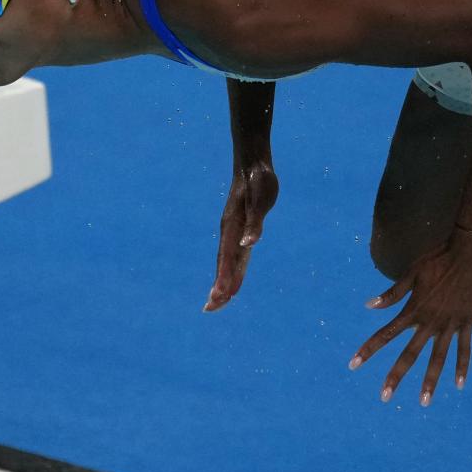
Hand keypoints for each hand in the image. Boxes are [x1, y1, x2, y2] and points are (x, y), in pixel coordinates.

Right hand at [204, 159, 277, 310]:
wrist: (252, 162)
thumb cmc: (258, 179)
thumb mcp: (261, 198)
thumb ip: (255, 222)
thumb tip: (249, 244)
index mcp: (233, 226)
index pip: (228, 257)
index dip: (225, 277)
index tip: (221, 297)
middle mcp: (230, 232)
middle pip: (223, 264)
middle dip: (218, 287)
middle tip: (210, 309)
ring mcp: (233, 231)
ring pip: (227, 262)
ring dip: (223, 282)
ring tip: (216, 303)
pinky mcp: (240, 229)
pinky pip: (235, 256)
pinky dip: (233, 271)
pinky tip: (234, 282)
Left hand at [349, 226, 471, 405]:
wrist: (471, 251)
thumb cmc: (439, 258)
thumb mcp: (412, 272)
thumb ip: (392, 293)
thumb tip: (369, 306)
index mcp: (413, 309)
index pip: (385, 334)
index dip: (368, 350)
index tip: (353, 364)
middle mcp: (430, 321)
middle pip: (409, 354)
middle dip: (395, 376)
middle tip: (384, 397)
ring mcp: (450, 324)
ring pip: (438, 358)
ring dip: (430, 381)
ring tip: (423, 402)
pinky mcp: (467, 322)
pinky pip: (464, 349)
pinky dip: (462, 367)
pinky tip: (459, 385)